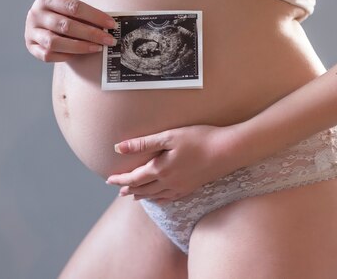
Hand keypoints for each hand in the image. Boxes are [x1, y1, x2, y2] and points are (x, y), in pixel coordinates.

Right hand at [24, 0, 117, 61]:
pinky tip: (80, 55)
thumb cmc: (61, 14)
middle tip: (109, 40)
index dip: (95, 16)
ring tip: (97, 48)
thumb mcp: (69, 8)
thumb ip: (84, 15)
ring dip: (79, 47)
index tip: (111, 24)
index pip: (73, 6)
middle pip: (65, 25)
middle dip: (91, 34)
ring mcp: (30, 31)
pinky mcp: (30, 46)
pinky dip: (65, 56)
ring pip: (54, 42)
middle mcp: (35, 14)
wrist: (42, 21)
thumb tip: (109, 25)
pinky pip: (47, 55)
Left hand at [105, 125, 234, 203]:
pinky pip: (170, 198)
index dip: (120, 179)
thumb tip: (118, 148)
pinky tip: (159, 198)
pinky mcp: (192, 187)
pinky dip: (160, 199)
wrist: (228, 151)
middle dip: (129, 189)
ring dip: (142, 195)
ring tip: (134, 196)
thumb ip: (143, 143)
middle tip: (118, 190)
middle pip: (143, 189)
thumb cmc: (199, 139)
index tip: (109, 180)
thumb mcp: (169, 136)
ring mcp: (181, 187)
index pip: (134, 178)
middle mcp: (169, 182)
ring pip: (156, 195)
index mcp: (160, 169)